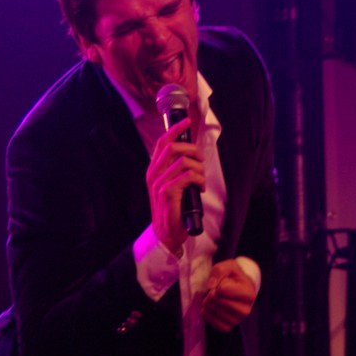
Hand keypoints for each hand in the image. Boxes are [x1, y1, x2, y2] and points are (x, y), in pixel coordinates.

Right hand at [146, 117, 204, 254]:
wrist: (166, 233)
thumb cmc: (173, 208)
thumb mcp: (172, 184)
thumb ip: (177, 169)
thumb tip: (192, 152)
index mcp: (154, 169)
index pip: (163, 142)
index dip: (176, 129)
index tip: (187, 121)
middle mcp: (154, 173)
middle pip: (173, 147)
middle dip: (193, 149)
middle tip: (201, 160)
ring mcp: (159, 183)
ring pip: (184, 161)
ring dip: (199, 168)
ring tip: (201, 180)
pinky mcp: (167, 192)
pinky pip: (188, 176)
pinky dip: (198, 179)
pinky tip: (199, 188)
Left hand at [202, 259, 257, 331]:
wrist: (238, 290)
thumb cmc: (234, 277)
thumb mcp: (229, 266)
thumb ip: (219, 271)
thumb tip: (211, 286)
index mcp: (248, 294)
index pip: (223, 290)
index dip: (217, 285)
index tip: (220, 283)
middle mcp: (245, 310)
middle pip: (217, 301)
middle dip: (211, 294)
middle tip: (213, 291)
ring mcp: (237, 320)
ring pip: (214, 311)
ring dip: (207, 303)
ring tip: (212, 298)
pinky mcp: (228, 328)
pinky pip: (211, 322)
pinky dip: (206, 313)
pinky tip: (210, 307)